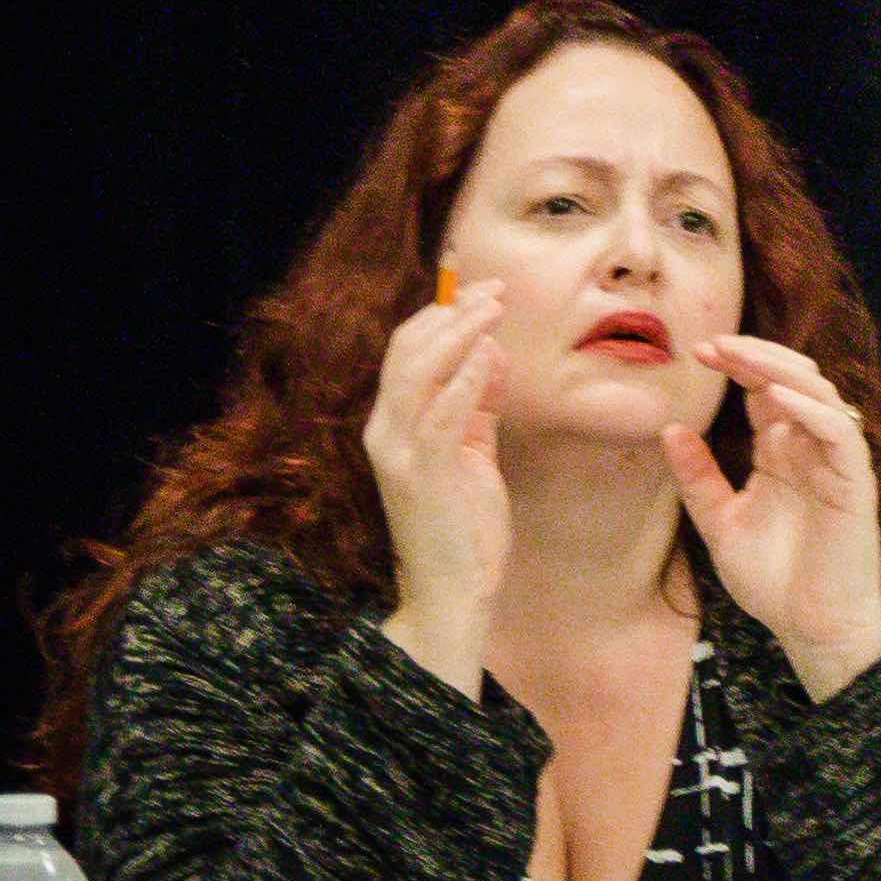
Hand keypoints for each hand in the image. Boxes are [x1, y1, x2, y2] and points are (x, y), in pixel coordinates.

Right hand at [367, 277, 511, 688]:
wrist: (453, 591)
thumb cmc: (463, 525)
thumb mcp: (473, 453)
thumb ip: (478, 405)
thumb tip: (491, 354)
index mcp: (393, 425)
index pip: (408, 352)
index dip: (444, 316)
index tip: (485, 293)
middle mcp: (386, 432)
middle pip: (408, 351)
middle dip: (452, 313)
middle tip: (495, 290)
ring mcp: (399, 453)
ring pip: (419, 372)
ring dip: (459, 333)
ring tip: (494, 307)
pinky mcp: (421, 474)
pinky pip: (440, 415)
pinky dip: (464, 380)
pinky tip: (488, 355)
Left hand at [664, 332, 880, 696]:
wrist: (811, 627)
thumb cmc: (773, 580)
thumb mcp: (720, 523)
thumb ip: (698, 478)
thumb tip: (669, 430)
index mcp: (781, 452)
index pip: (763, 390)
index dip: (736, 364)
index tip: (697, 352)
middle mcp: (809, 448)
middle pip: (792, 379)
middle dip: (753, 355)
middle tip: (711, 344)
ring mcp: (834, 461)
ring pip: (819, 393)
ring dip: (779, 369)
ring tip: (739, 357)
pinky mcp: (853, 480)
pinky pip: (839, 431)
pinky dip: (810, 409)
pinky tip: (775, 399)